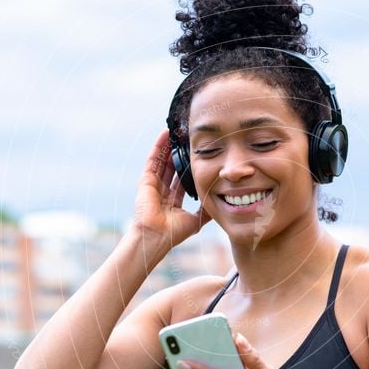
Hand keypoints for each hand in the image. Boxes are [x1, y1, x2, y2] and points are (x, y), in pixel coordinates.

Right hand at [133, 129, 211, 249]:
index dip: (190, 167)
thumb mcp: (197, 220)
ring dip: (170, 146)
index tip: (199, 156)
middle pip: (172, 168)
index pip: (183, 179)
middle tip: (189, 140)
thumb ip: (207, 211)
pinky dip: (159, 146)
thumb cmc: (174, 233)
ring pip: (163, 161)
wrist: (157, 237)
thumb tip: (223, 203)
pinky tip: (165, 134)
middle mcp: (163, 192)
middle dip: (181, 154)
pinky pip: (153, 159)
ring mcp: (153, 185)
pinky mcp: (146, 180)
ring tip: (178, 132)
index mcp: (173, 201)